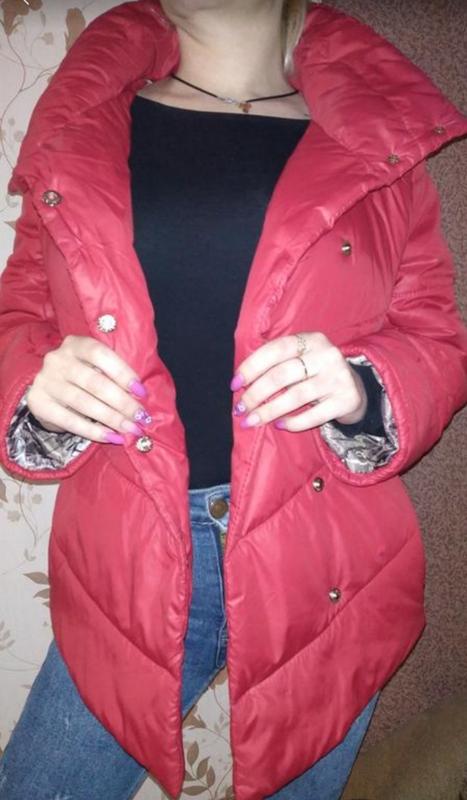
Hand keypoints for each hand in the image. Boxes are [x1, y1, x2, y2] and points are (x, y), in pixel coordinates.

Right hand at [26, 335, 151, 443]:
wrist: (47, 390)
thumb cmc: (83, 376)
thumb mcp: (96, 367)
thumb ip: (114, 374)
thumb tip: (141, 397)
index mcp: (75, 344)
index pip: (101, 354)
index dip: (123, 373)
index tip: (142, 393)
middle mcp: (58, 359)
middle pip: (94, 382)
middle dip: (122, 403)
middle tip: (141, 418)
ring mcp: (46, 381)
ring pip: (84, 403)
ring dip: (112, 419)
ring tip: (130, 430)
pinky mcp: (39, 403)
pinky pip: (70, 421)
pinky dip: (94, 431)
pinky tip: (112, 438)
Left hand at [230, 332, 367, 430]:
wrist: (355, 389)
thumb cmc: (316, 374)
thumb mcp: (301, 359)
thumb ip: (276, 364)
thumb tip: (240, 383)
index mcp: (311, 339)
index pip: (275, 350)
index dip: (251, 367)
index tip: (234, 385)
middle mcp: (326, 355)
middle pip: (282, 375)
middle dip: (255, 394)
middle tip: (241, 409)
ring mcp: (338, 377)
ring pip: (295, 396)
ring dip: (268, 411)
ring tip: (252, 421)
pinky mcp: (346, 400)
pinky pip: (313, 415)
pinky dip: (293, 422)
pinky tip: (280, 425)